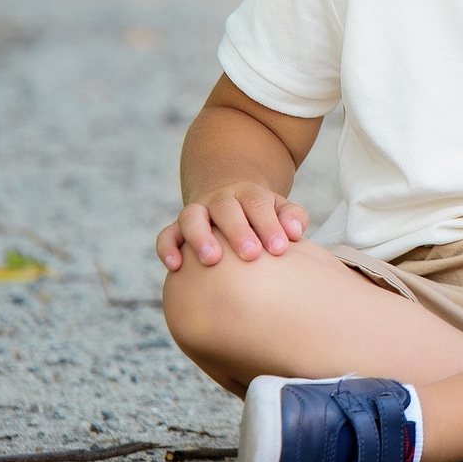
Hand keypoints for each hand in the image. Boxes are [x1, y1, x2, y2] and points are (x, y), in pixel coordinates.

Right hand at [157, 182, 307, 270]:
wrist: (230, 199)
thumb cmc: (262, 216)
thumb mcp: (280, 210)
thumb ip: (292, 217)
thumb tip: (296, 232)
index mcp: (248, 194)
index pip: (257, 204)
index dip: (268, 224)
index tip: (280, 249)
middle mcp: (220, 200)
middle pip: (226, 209)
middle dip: (237, 231)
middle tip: (251, 255)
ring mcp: (197, 212)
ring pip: (192, 217)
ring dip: (200, 237)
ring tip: (212, 260)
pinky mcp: (177, 229)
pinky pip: (167, 235)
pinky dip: (167, 248)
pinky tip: (175, 267)